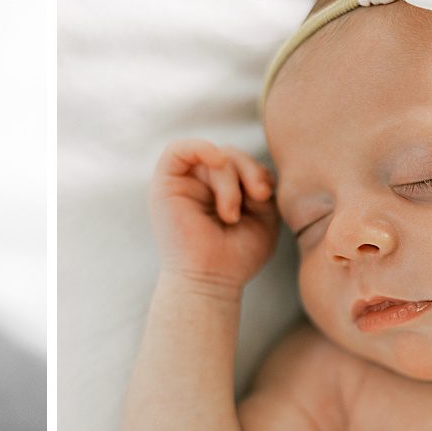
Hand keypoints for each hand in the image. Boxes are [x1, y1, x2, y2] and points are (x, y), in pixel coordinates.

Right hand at [148, 140, 278, 291]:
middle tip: (259, 196)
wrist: (209, 282)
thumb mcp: (263, 216)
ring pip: (214, 154)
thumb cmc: (236, 257)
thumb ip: (261, 185)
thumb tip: (250, 165)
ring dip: (230, 179)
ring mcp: (183, 184)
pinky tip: (218, 162)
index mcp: (224, 192)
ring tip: (231, 214)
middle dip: (249, 170)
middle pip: (231, 155)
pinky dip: (202, 148)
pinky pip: (178, 149)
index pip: (244, 164)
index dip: (258, 171)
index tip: (266, 196)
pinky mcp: (164, 185)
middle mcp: (201, 186)